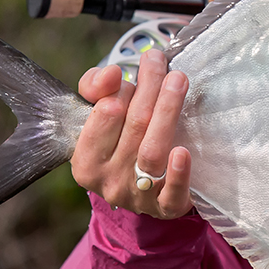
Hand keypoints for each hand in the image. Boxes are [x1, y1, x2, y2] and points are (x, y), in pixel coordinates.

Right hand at [69, 50, 192, 217]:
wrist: (146, 192)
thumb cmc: (121, 144)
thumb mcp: (100, 117)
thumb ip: (96, 89)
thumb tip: (111, 74)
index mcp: (85, 160)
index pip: (105, 114)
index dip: (123, 88)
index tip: (137, 70)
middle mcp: (108, 180)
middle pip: (134, 125)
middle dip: (149, 88)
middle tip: (160, 61)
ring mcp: (137, 196)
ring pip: (152, 150)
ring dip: (167, 111)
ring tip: (178, 80)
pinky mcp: (166, 208)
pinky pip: (171, 193)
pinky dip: (178, 173)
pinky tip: (183, 152)